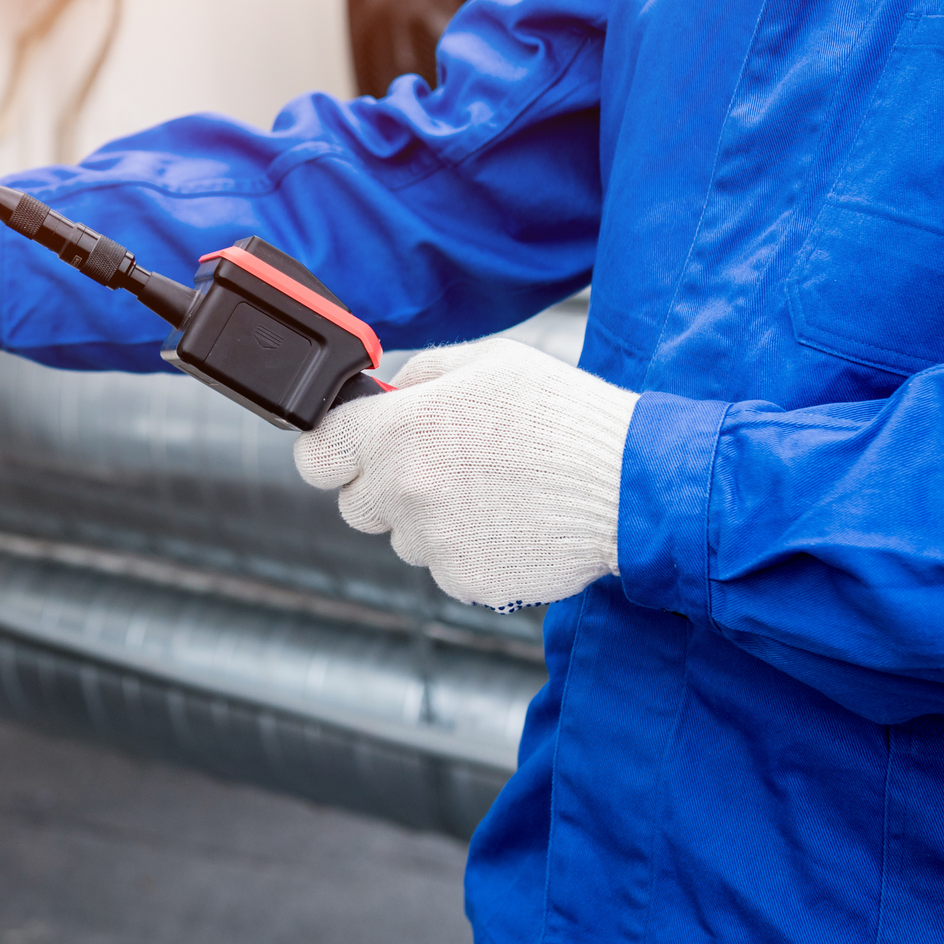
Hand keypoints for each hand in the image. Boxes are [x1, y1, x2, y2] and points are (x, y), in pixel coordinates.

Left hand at [293, 339, 637, 611]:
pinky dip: (469, 549)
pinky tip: (510, 521)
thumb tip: (383, 393)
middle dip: (384, 486)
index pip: (315, 456)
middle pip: (355, 504)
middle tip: (441, 465)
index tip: (344, 451)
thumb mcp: (487, 361)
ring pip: (403, 538)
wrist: (628, 484)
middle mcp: (405, 491)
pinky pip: (445, 566)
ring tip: (492, 490)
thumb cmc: (562, 417)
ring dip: (430, 519)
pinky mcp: (465, 581)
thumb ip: (419, 375)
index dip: (329, 451)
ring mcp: (434, 544)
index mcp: (399, 432)